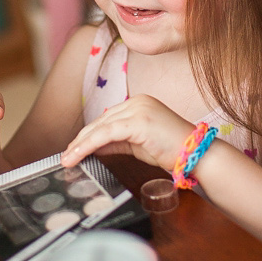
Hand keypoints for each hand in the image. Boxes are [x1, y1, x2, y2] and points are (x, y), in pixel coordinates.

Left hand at [60, 95, 193, 170]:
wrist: (196, 154)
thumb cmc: (172, 150)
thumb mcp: (138, 144)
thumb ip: (116, 141)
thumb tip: (94, 147)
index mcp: (139, 103)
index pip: (107, 118)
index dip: (89, 134)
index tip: (74, 148)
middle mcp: (138, 102)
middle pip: (101, 121)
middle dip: (81, 139)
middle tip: (66, 155)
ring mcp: (138, 109)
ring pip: (100, 127)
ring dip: (81, 144)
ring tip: (68, 158)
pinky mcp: (138, 122)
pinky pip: (106, 134)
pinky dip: (89, 145)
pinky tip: (79, 155)